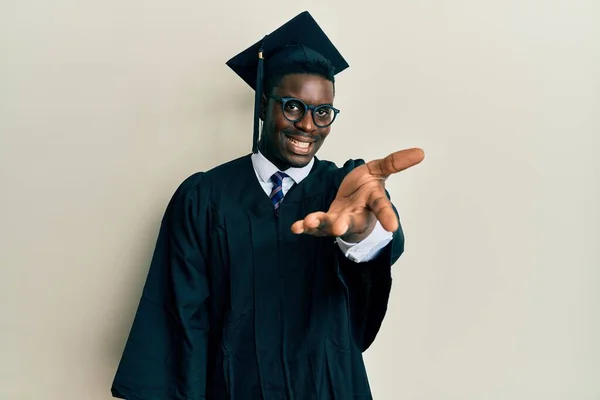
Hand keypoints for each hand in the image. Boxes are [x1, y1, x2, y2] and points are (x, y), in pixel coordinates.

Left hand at [290, 148, 424, 240]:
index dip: (387, 216)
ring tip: (309, 222)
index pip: (381, 208)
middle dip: (344, 224)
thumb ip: (395, 162)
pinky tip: (296, 227)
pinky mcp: (324, 223)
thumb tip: (420, 152)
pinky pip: (313, 226)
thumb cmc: (365, 187)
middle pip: (351, 221)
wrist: (352, 201)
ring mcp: (339, 220)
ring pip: (329, 224)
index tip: (392, 227)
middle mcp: (357, 215)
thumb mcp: (379, 171)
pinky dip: (304, 227)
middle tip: (339, 228)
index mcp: (372, 202)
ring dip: (319, 223)